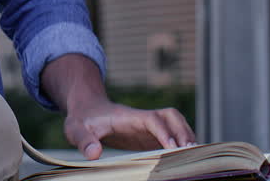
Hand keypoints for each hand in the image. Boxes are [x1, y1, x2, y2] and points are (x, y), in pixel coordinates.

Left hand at [63, 98, 195, 159]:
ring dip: (186, 136)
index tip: (172, 148)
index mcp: (128, 117)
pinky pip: (171, 137)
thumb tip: (94, 154)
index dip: (164, 132)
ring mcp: (147, 127)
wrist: (87, 108)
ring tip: (194, 156)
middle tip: (191, 151)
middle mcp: (142, 119)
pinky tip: (185, 160)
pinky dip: (181, 145)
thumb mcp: (75, 128)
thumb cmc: (82, 118)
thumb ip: (83, 140)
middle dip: (184, 131)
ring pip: (175, 124)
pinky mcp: (148, 136)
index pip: (153, 119)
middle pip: (171, 117)